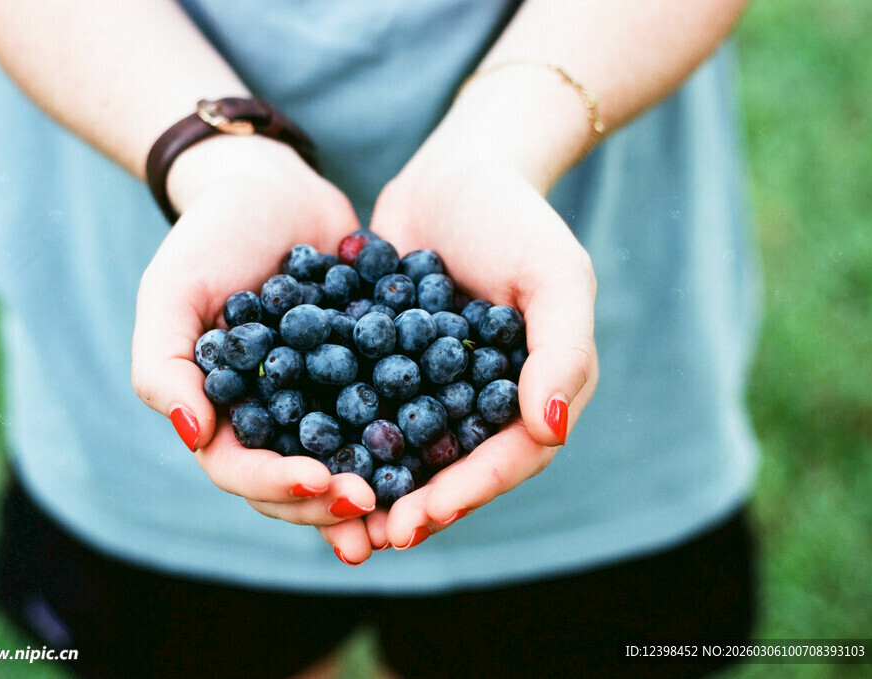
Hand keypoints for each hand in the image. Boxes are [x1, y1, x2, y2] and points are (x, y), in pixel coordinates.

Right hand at [131, 136, 377, 541]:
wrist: (274, 187)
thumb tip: (193, 435)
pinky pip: (387, 413)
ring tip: (407, 505)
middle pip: (296, 481)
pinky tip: (441, 452)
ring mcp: (320, 399)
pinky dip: (409, 437)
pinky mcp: (365, 374)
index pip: (240, 469)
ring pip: (345, 460)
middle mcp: (272, 417)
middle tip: (370, 502)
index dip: (276, 483)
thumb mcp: (172, 292)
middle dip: (329, 500)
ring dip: (372, 488)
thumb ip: (163, 364)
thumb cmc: (211, 235)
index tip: (319, 479)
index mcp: (221, 411)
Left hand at [357, 160, 598, 552]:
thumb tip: (552, 430)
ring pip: (411, 451)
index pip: (511, 456)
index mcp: (535, 391)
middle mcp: (487, 400)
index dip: (470, 490)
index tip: (424, 516)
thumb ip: (563, 350)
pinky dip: (346, 436)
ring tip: (341, 516)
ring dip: (380, 486)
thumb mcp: (555, 274)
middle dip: (421, 504)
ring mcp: (436, 387)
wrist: (456, 173)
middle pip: (459, 467)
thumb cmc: (515, 218)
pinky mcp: (391, 367)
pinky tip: (308, 456)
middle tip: (378, 536)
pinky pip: (370, 410)